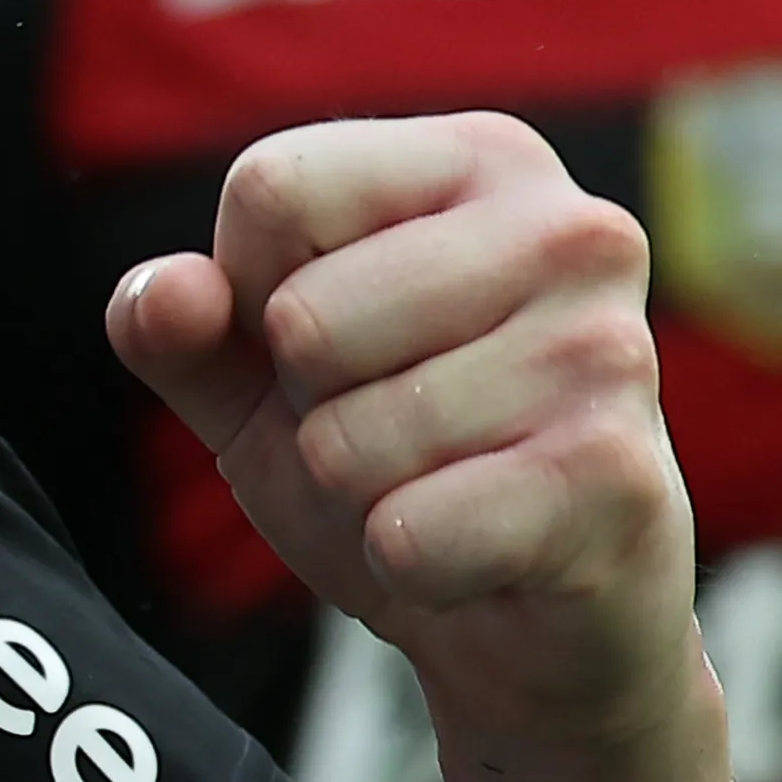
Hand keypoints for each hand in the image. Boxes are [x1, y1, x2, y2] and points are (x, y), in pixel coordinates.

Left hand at [112, 117, 702, 774]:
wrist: (533, 620)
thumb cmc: (400, 461)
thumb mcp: (257, 381)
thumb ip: (175, 326)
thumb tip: (166, 295)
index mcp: (481, 161)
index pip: (271, 187)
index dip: (252, 292)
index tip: (327, 340)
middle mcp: (567, 229)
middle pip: (303, 319)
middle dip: (311, 408)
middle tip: (396, 431)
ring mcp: (605, 351)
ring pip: (348, 440)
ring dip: (360, 495)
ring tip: (444, 487)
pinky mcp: (616, 476)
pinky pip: (409, 534)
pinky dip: (409, 566)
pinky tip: (480, 552)